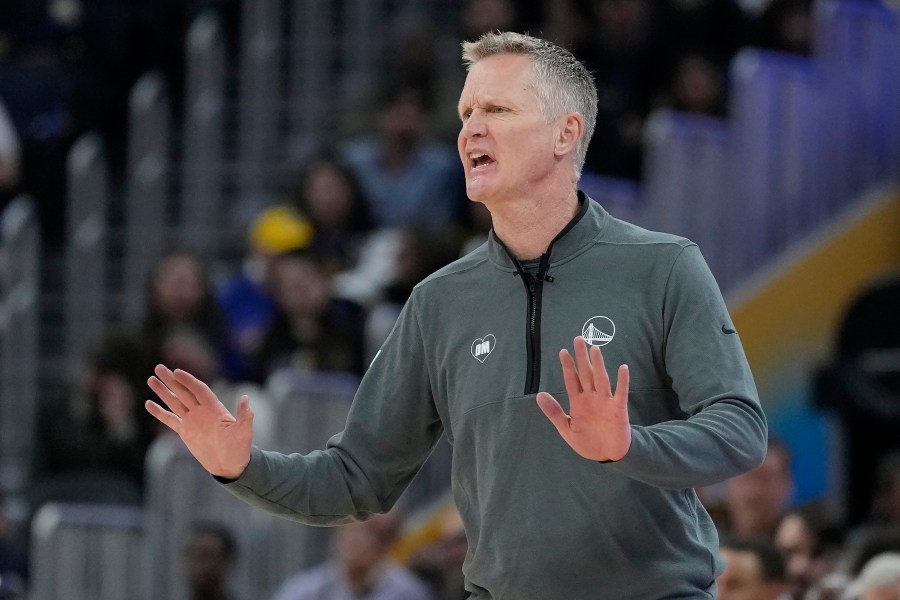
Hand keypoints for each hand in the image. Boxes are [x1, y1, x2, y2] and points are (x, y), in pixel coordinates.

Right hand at [145, 365, 252, 478]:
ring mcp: (192, 421)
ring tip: (150, 379)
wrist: (231, 465)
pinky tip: (148, 404)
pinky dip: (159, 412)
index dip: (188, 380)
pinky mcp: (185, 432)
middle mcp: (202, 411)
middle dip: (171, 380)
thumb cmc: (240, 448)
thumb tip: (246, 398)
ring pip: (174, 402)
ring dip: (163, 391)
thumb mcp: (244, 432)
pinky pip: (170, 420)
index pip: (199, 389)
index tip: (176, 372)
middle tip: (158, 368)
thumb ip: (244, 416)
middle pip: (184, 391)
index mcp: (214, 408)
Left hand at [536, 336, 630, 460]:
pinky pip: (621, 393)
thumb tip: (539, 395)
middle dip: (582, 357)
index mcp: (578, 401)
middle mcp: (591, 397)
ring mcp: (605, 402)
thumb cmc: (587, 441)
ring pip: (601, 379)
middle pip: (586, 373)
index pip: (572, 379)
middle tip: (578, 339)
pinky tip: (623, 368)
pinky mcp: (618, 409)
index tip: (562, 351)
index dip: (568, 366)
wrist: (607, 455)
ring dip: (598, 365)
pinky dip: (622, 381)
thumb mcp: (566, 428)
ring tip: (594, 349)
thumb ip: (554, 412)